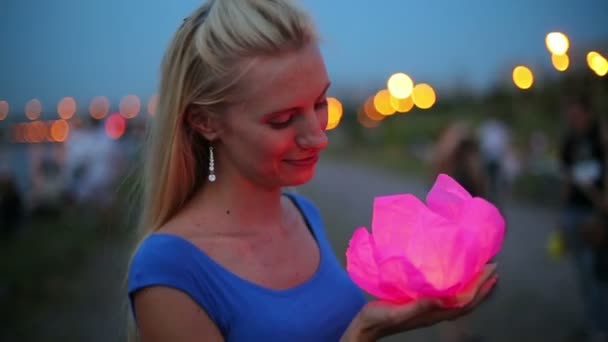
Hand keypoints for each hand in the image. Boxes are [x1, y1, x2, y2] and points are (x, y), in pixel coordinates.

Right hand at [341, 264, 497, 341]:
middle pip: (466, 301)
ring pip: (458, 299)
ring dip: (472, 287)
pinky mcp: (421, 304)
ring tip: (482, 273)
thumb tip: (442, 298)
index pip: (463, 301)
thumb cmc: (378, 318)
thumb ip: (418, 306)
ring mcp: (429, 309)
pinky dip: (457, 286)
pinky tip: (455, 277)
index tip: (490, 271)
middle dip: (481, 286)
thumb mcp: (396, 312)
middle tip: (493, 268)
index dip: (478, 287)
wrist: (365, 326)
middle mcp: (435, 312)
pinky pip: (447, 295)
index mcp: (432, 314)